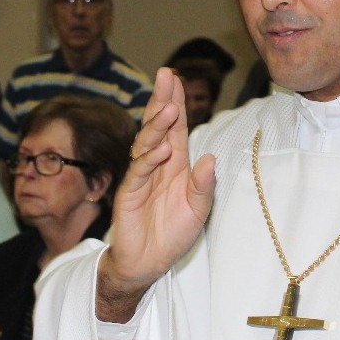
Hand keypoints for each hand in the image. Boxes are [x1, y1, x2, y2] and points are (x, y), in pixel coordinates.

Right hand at [98, 68, 215, 321]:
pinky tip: (160, 148)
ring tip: (168, 107)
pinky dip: (149, 159)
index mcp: (175, 163)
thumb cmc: (172, 233)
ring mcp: (141, 177)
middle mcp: (157, 164)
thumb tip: (211, 159)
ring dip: (157, 126)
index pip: (176, 127)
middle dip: (162, 100)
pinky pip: (139, 172)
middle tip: (166, 75)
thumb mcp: (198, 209)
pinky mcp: (129, 193)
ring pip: (147, 143)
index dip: (176, 103)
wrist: (147, 263)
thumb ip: (204, 185)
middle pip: (158, 126)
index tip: (177, 79)